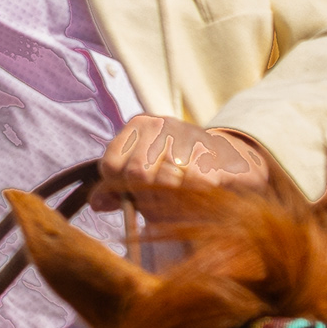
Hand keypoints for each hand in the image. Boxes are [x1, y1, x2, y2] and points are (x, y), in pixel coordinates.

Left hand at [94, 116, 276, 224]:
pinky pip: (192, 186)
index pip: (110, 164)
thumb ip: (114, 189)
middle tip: (160, 202)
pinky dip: (192, 198)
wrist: (229, 160)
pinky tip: (197, 194)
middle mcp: (160, 124)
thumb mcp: (141, 175)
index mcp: (137, 125)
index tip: (132, 194)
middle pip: (137, 174)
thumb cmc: (176, 170)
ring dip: (170, 201)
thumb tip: (97, 204)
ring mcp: (187, 134)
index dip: (118, 187)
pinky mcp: (212, 153)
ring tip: (178, 200)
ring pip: (164, 181)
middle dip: (146, 196)